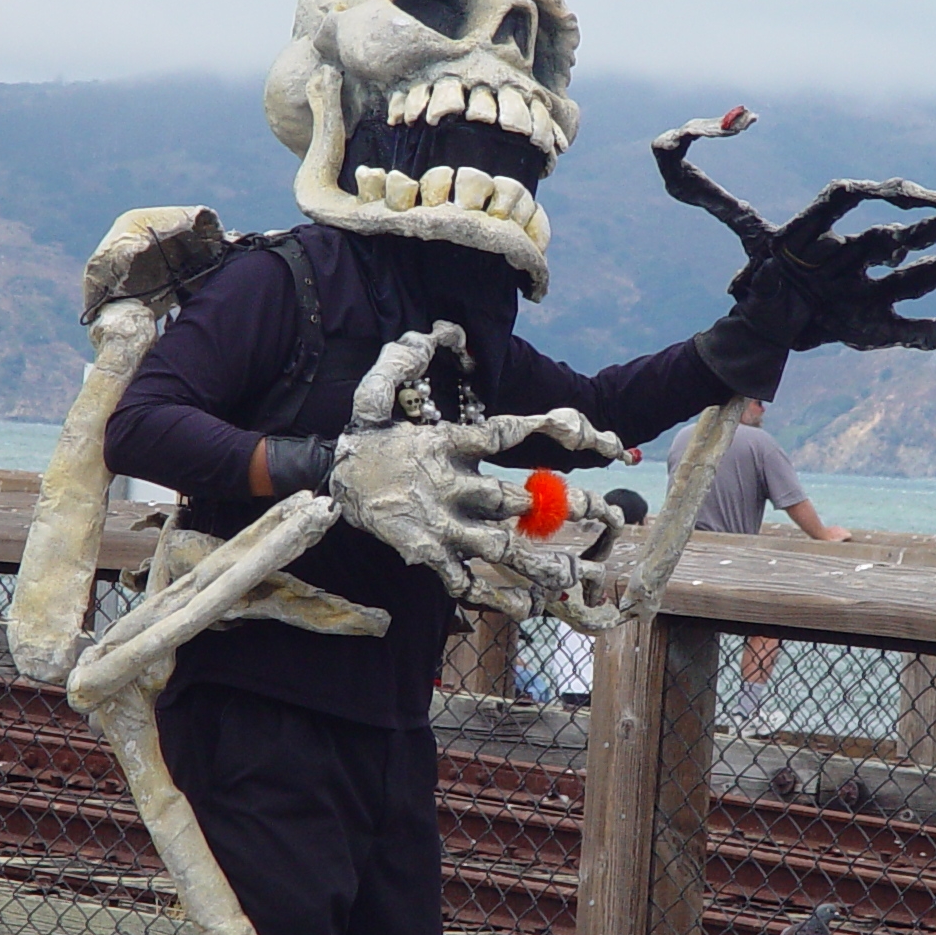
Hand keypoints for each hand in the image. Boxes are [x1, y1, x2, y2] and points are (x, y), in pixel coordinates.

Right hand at [329, 324, 631, 622]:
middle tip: (605, 511)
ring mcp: (440, 525)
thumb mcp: (374, 398)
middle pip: (512, 499)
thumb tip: (438, 329)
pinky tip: (529, 605)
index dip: (545, 426)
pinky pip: (467, 581)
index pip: (503, 433)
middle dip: (560, 506)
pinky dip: (497, 596)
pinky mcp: (428, 554)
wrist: (330, 484)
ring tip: (575, 572)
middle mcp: (449, 487)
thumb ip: (401, 364)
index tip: (584, 428)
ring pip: (497, 547)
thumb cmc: (368, 443)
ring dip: (537, 561)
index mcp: (446, 446)